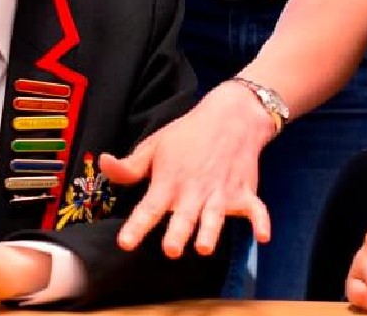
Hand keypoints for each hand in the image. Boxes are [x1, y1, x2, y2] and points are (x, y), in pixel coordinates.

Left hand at [100, 82, 272, 256]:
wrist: (230, 117)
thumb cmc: (187, 135)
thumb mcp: (153, 146)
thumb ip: (130, 166)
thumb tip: (103, 164)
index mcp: (169, 182)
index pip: (148, 208)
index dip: (136, 226)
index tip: (125, 243)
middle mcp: (194, 191)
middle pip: (184, 217)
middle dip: (178, 233)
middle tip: (171, 249)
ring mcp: (221, 192)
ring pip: (215, 216)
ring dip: (211, 231)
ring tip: (204, 248)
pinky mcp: (244, 193)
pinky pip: (256, 210)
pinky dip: (262, 222)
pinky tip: (263, 236)